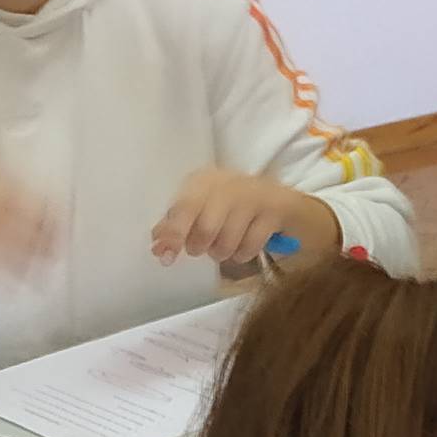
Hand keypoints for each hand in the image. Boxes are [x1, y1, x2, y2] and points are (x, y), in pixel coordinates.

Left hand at [151, 169, 316, 268]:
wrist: (279, 200)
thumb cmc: (230, 207)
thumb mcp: (201, 209)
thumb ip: (175, 225)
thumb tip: (157, 246)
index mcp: (203, 179)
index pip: (184, 207)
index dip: (173, 233)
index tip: (164, 256)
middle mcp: (228, 182)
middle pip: (205, 229)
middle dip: (201, 246)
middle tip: (203, 247)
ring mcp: (254, 196)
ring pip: (227, 242)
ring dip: (223, 252)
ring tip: (226, 243)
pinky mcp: (275, 211)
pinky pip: (249, 247)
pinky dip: (243, 253)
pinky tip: (245, 243)